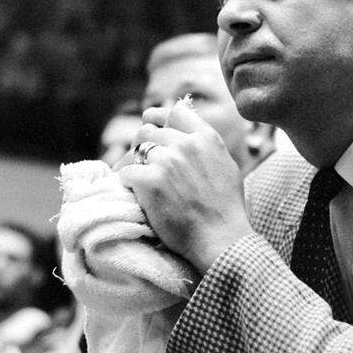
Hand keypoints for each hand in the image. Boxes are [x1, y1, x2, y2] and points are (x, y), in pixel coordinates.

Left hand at [119, 101, 253, 271]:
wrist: (221, 239)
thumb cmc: (226, 209)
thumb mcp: (226, 166)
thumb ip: (206, 147)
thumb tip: (189, 137)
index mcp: (207, 138)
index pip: (176, 112)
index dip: (161, 120)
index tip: (153, 128)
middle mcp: (186, 144)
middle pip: (150, 131)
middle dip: (144, 146)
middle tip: (142, 163)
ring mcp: (167, 161)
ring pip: (137, 149)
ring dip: (134, 162)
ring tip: (136, 179)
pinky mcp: (150, 181)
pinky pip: (126, 172)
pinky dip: (127, 182)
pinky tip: (134, 193)